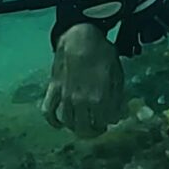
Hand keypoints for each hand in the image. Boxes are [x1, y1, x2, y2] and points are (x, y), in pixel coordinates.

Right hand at [44, 23, 124, 137]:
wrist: (80, 37)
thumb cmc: (102, 53)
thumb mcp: (117, 73)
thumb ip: (118, 97)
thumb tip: (120, 114)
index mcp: (100, 99)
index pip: (106, 121)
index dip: (111, 120)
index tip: (113, 117)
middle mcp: (81, 102)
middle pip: (86, 129)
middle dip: (94, 131)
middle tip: (98, 128)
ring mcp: (65, 98)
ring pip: (69, 123)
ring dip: (76, 128)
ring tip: (83, 125)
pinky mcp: (53, 90)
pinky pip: (48, 111)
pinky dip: (53, 121)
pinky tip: (59, 124)